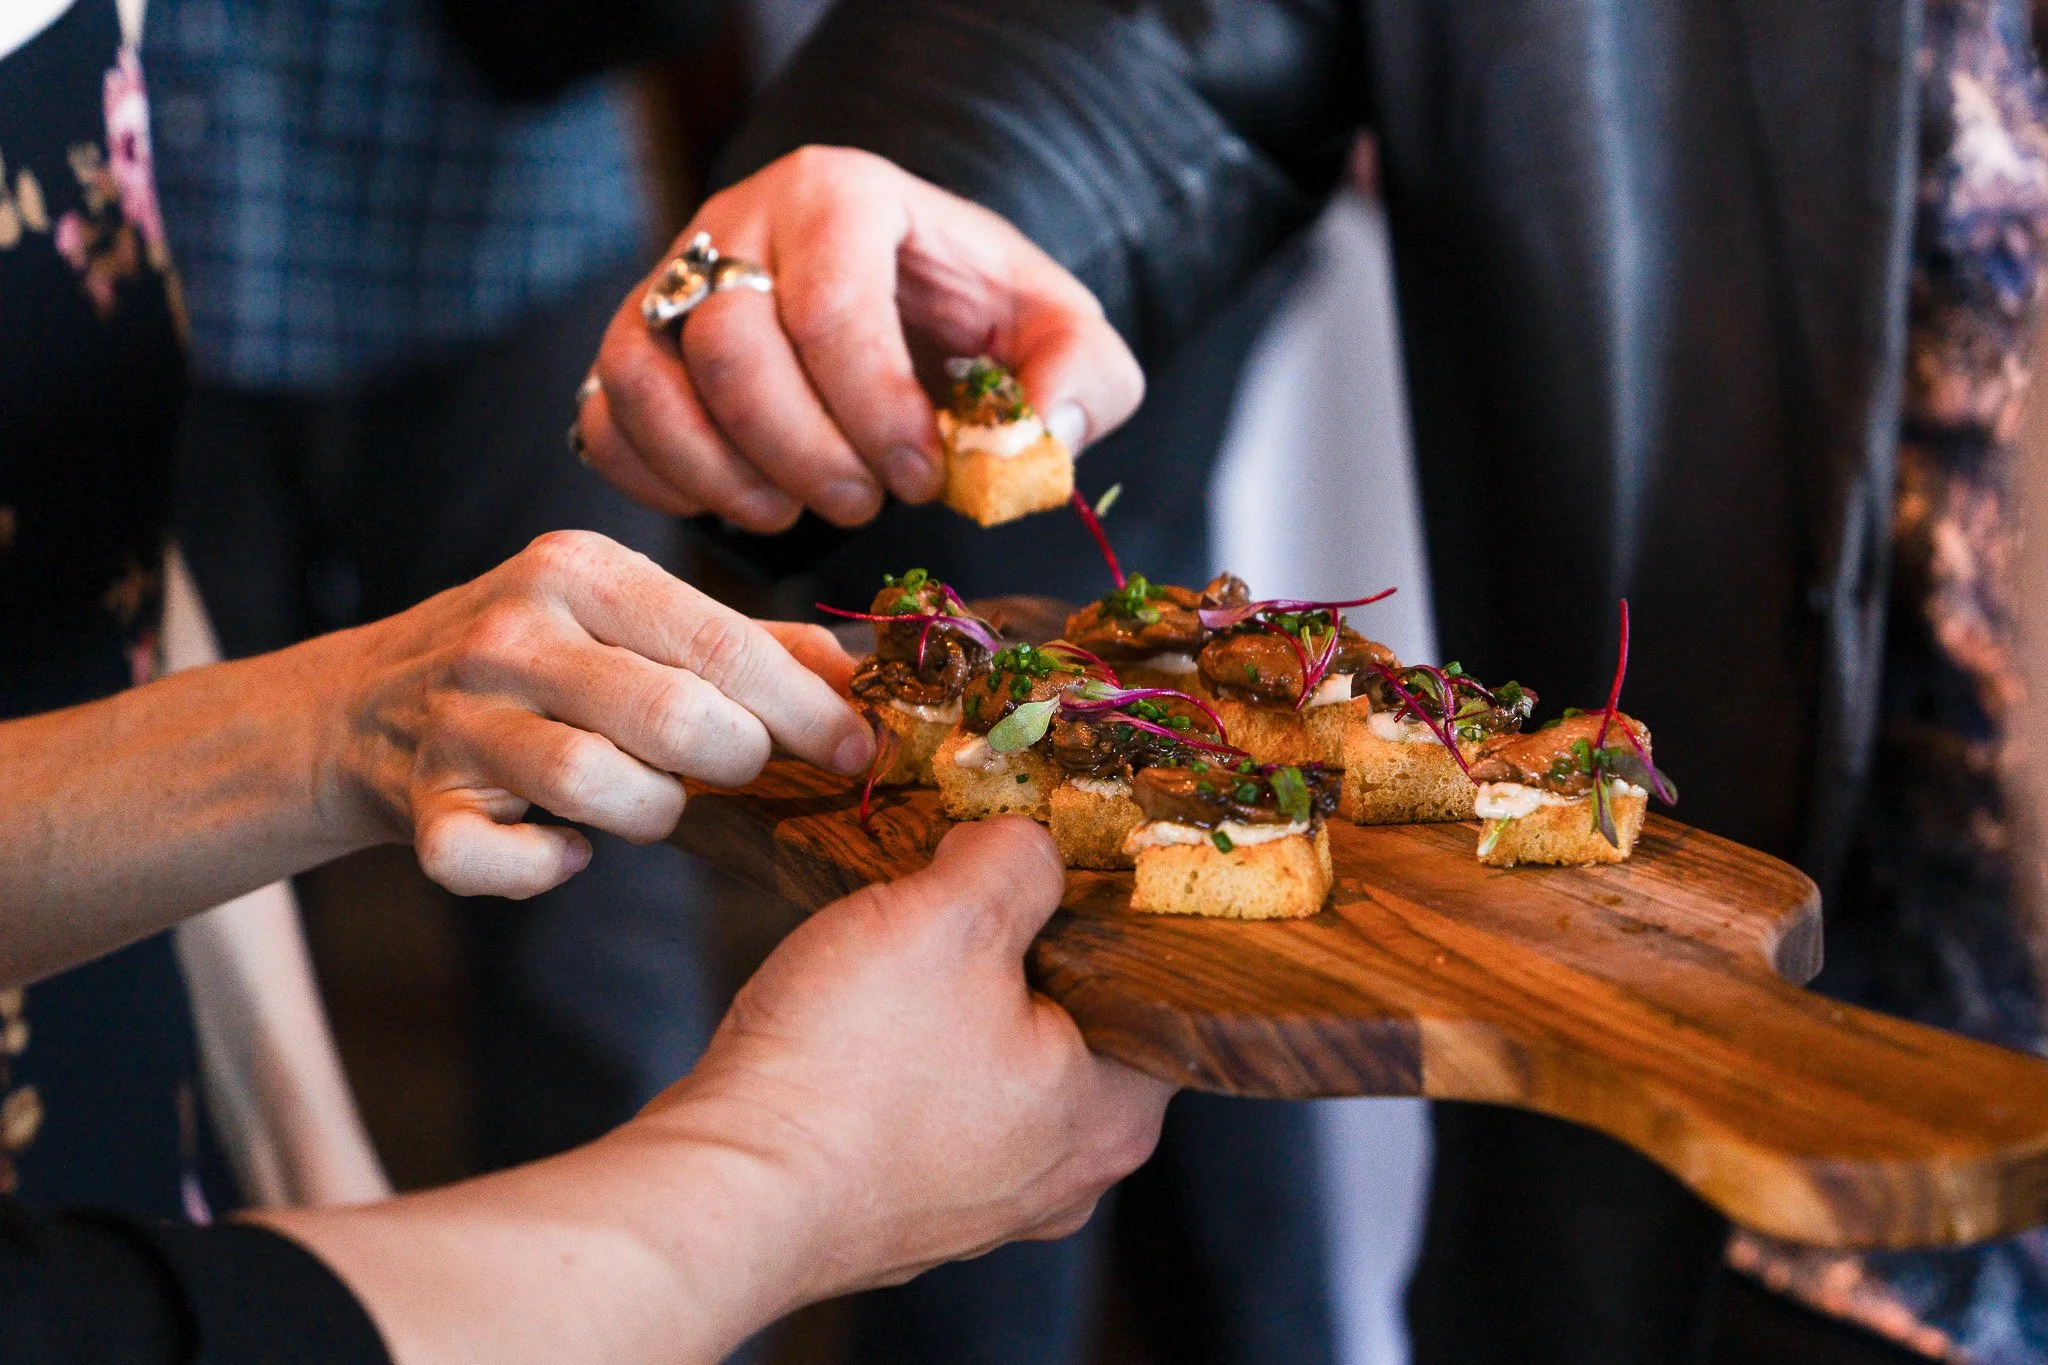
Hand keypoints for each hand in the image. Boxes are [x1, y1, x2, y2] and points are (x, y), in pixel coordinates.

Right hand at [257, 819, 1172, 1364]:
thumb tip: (1025, 844)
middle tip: (969, 889)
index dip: (1112, 912)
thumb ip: (1016, 860)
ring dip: (955, 1003)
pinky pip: (931, 1105)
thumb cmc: (848, 1070)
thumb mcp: (951, 915)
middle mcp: (1064, 1174)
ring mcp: (983, 1201)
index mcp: (1115, 1114)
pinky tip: (859, 1015)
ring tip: (902, 946)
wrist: (726, 1187)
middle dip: (1023, 952)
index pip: (1160, 993)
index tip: (1065, 859)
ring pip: (995, 1063)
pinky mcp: (904, 1204)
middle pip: (1075, 1024)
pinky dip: (904, 1058)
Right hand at [330, 529, 873, 896]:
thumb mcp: (629, 616)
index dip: (804, 707)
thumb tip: (860, 675)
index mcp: (579, 570)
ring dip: (651, 813)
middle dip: (735, 759)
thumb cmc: (537, 659)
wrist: (361, 705)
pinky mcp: (420, 804)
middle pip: (673, 716)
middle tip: (738, 769)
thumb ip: (746, 640)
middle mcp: (514, 632)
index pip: (720, 642)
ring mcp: (459, 718)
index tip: (855, 747)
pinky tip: (566, 850)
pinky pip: (493, 861)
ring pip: (594, 784)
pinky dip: (542, 870)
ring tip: (650, 801)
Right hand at [579, 147, 1145, 530]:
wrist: (904, 298)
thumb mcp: (1059, 329)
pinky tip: (734, 504)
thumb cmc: (974, 315)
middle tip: (864, 502)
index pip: (830, 303)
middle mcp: (739, 224)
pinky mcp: (632, 345)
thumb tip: (1041, 438)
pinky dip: (658, 482)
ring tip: (794, 511)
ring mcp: (670, 283)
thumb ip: (1083, 375)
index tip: (922, 478)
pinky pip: (604, 417)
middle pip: (730, 346)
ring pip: (648, 382)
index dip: (873, 413)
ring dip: (724, 476)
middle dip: (804, 452)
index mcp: (843, 195)